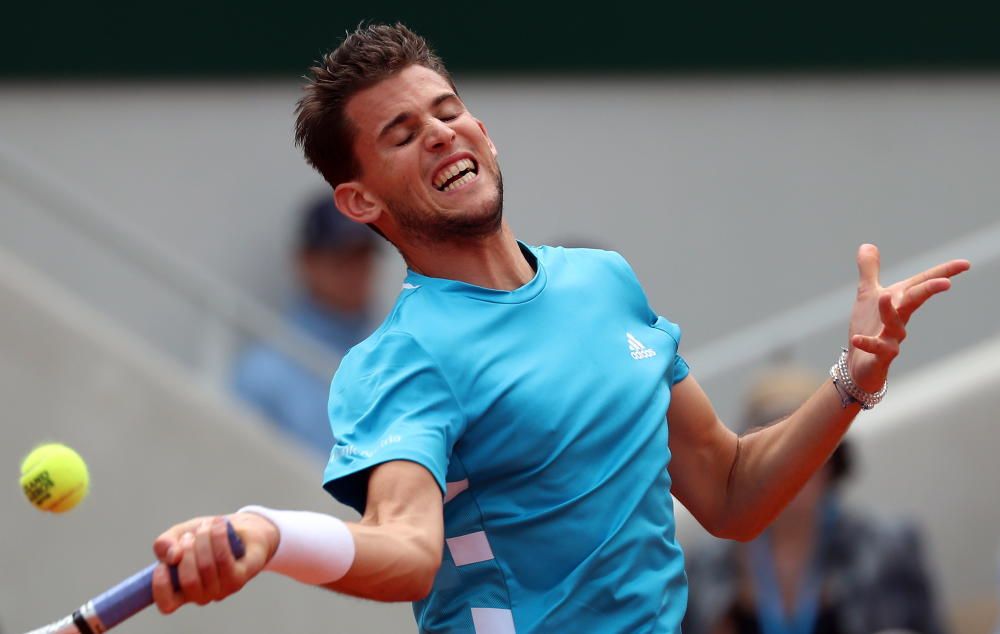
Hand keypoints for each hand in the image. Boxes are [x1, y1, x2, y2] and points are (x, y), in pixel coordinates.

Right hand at [151, 512, 278, 613]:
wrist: (240, 528)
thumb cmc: (204, 538)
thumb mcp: (178, 535)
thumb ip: (164, 544)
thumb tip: (172, 556)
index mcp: (182, 592)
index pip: (167, 605)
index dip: (161, 586)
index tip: (162, 564)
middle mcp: (202, 595)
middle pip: (189, 581)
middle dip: (187, 551)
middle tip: (189, 536)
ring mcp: (222, 589)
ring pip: (207, 566)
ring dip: (203, 539)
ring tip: (206, 526)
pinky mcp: (240, 577)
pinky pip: (225, 559)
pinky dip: (218, 538)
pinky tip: (219, 526)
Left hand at [847, 243, 969, 391]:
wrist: (860, 365)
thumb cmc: (869, 327)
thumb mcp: (867, 295)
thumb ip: (869, 271)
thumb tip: (867, 244)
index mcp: (899, 302)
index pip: (922, 284)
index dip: (943, 273)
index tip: (965, 264)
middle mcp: (900, 319)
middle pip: (915, 301)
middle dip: (929, 291)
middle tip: (945, 283)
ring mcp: (892, 338)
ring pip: (896, 324)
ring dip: (889, 311)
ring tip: (884, 296)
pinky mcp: (879, 356)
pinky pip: (876, 349)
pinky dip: (867, 343)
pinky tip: (857, 339)